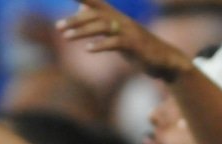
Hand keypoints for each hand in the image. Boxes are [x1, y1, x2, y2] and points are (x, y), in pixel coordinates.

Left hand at [57, 0, 190, 80]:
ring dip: (83, 31)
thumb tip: (81, 6)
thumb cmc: (137, 46)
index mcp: (116, 17)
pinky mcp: (135, 46)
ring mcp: (129, 32)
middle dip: (75, 20)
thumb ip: (99, 20)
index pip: (96, 2)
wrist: (163, 59)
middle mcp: (122, 20)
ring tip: (66, 37)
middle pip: (95, 15)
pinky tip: (88, 49)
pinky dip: (101, 45)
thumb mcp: (116, 32)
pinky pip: (115, 43)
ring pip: (102, 27)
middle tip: (58, 27)